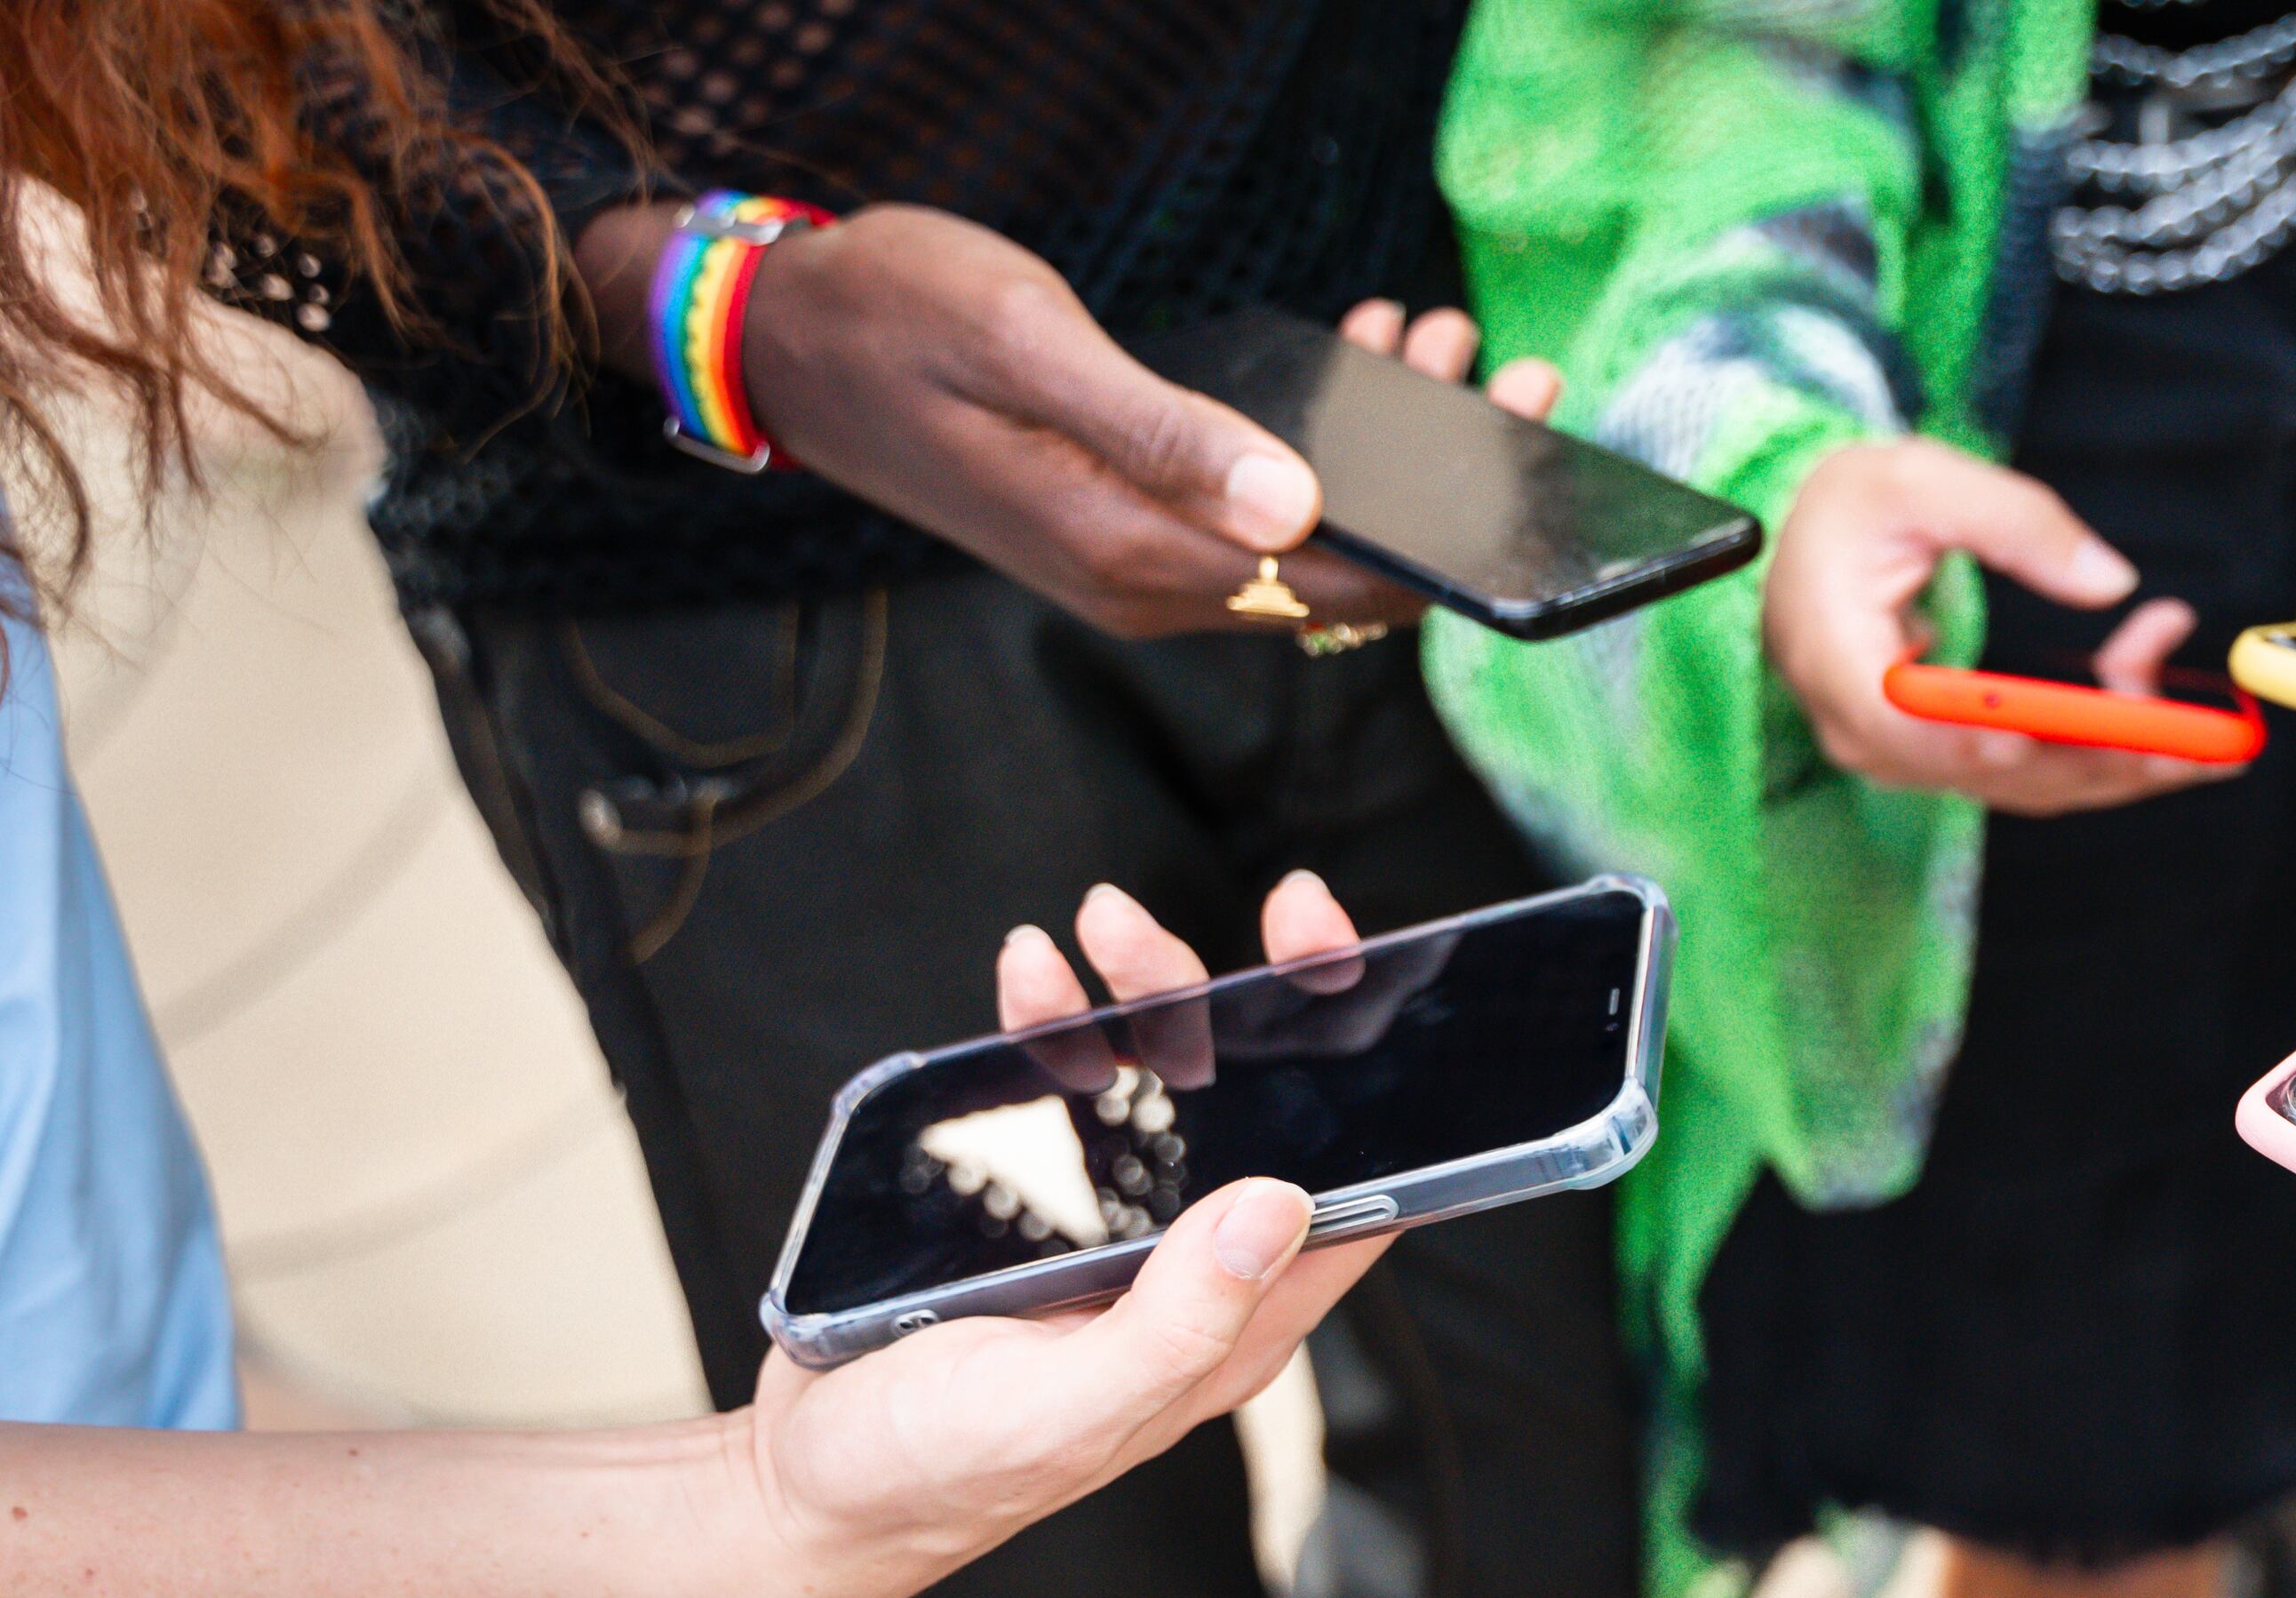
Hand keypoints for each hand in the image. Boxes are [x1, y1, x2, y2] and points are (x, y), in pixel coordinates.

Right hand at [590, 203, 1563, 639]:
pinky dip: (1321, 439)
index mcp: (1131, 556)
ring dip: (1382, 445)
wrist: (782, 334)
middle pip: (1335, 569)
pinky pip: (1254, 504)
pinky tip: (1355, 352)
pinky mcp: (1123, 519)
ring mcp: (1132, 558)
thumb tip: (1294, 507)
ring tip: (1430, 337)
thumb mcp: (1030, 347)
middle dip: (1433, 479)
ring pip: (1303, 531)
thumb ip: (1162, 434)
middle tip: (1502, 369)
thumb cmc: (897, 315)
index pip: (1331, 585)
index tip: (1513, 430)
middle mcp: (1143, 581)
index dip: (1440, 532)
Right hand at [725, 873, 1382, 1597]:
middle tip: (1218, 922)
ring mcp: (1118, 1232)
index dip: (1374, 1085)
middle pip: (1265, 1112)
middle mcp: (1194, 1271)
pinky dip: (1060, 1029)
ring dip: (1144, 997)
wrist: (807, 1486)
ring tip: (1093, 932)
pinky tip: (1031, 981)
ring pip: (1169, 1085)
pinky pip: (1075, 1095)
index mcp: (1233, 1326)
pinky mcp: (1043, 1204)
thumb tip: (1278, 1205)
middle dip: (1245, 1003)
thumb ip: (1176, 1322)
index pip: (1353, 1193)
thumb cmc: (935, 1473)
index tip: (1354, 977)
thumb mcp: (1062, 1410)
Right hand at [1763, 439, 2242, 816]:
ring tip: (2213, 733)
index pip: (1916, 726)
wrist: (1808, 536)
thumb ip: (2015, 521)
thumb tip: (2108, 581)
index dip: (2003, 736)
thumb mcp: (1921, 479)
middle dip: (2108, 755)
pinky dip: (2101, 748)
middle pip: (1995, 772)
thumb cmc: (1852, 505)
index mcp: (1839, 661)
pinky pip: (2030, 770)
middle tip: (2202, 739)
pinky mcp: (1944, 755)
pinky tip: (2163, 715)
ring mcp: (1907, 753)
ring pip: (2027, 782)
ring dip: (2123, 759)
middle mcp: (1868, 731)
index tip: (2083, 730)